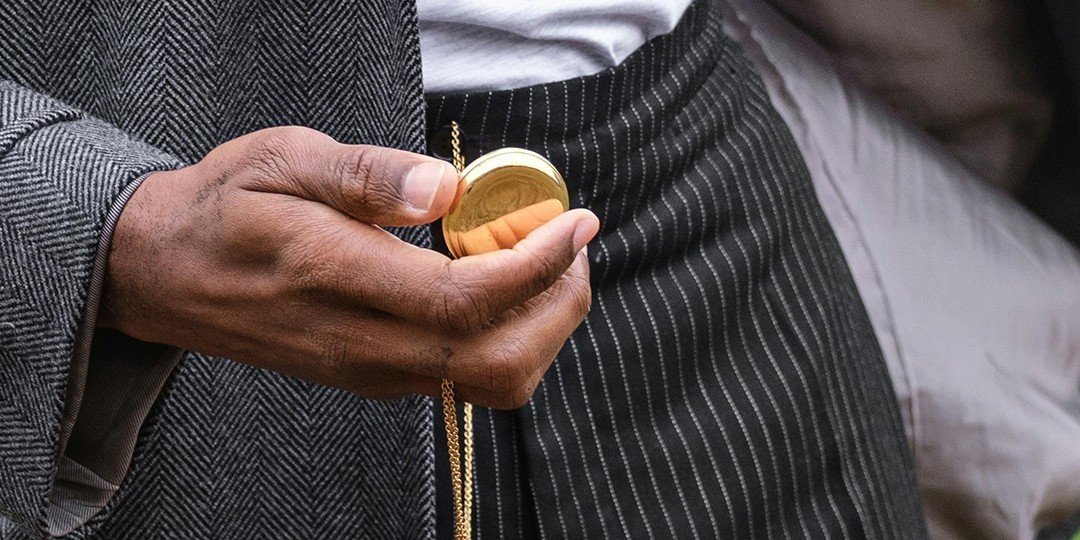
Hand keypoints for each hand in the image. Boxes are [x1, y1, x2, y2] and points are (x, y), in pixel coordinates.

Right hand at [98, 126, 598, 408]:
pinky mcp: (373, 377)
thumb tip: (446, 190)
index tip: (577, 223)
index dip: (539, 267)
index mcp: (335, 277)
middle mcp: (359, 342)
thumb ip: (366, 175)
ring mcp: (368, 370)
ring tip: (545, 262)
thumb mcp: (283, 160)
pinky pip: (464, 378)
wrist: (168, 275)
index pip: (466, 300)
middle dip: (561, 306)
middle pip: (498, 362)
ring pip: (489, 382)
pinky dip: (509, 337)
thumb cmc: (226, 207)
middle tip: (572, 243)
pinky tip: (500, 283)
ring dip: (542, 328)